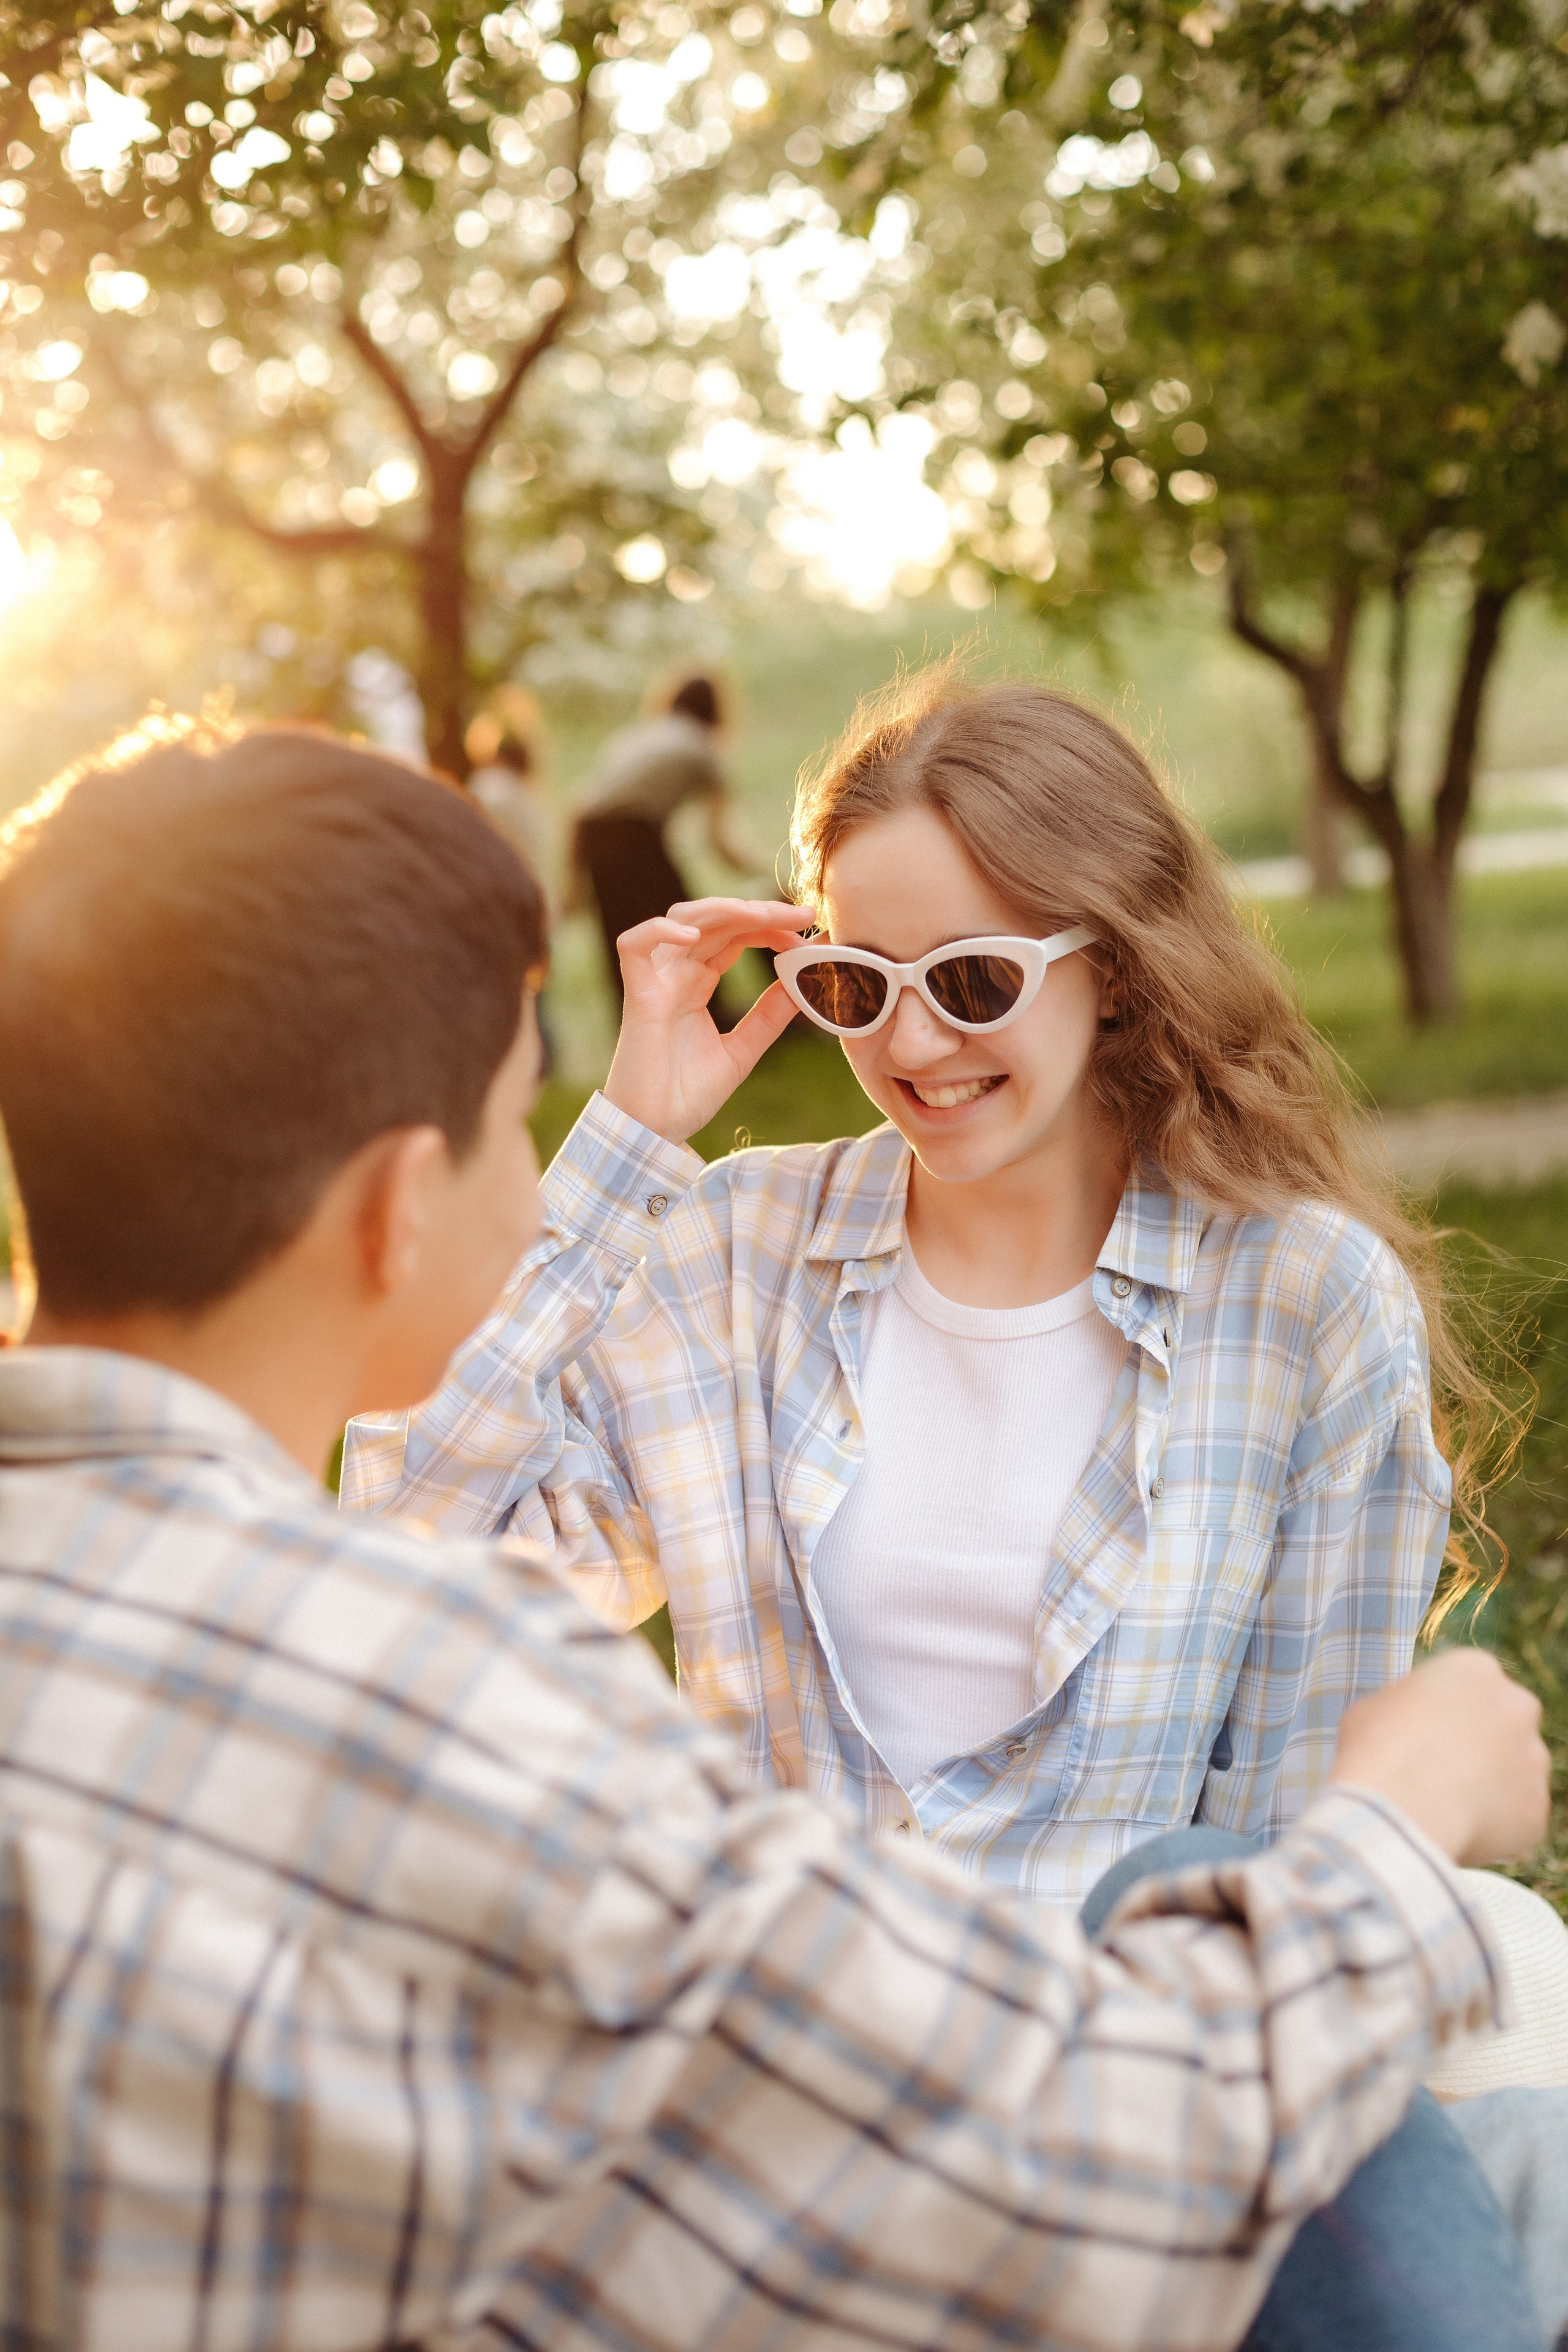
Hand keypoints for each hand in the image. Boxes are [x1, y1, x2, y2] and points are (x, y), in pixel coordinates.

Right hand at [604, 897, 816, 1144]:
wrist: (654, 1132)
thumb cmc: (687, 1096)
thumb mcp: (742, 1052)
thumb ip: (768, 1017)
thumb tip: (803, 984)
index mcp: (697, 983)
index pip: (735, 935)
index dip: (770, 927)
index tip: (809, 933)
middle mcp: (676, 975)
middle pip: (715, 920)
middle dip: (759, 911)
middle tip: (802, 914)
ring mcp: (655, 982)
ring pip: (681, 920)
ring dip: (723, 910)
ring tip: (763, 916)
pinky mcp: (637, 998)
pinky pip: (634, 946)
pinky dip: (660, 932)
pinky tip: (694, 936)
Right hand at [1328, 1649, 1551, 1864]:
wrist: (1397, 1807)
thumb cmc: (1375, 1748)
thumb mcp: (1377, 1705)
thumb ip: (1409, 1705)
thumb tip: (1413, 1722)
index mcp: (1476, 1668)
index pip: (1472, 1684)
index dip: (1447, 1711)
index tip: (1427, 1731)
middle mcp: (1518, 1706)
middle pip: (1504, 1723)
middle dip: (1482, 1743)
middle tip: (1442, 1768)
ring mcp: (1534, 1759)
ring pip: (1514, 1773)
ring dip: (1489, 1785)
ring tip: (1442, 1804)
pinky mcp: (1537, 1808)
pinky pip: (1516, 1817)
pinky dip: (1493, 1825)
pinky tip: (1455, 1828)